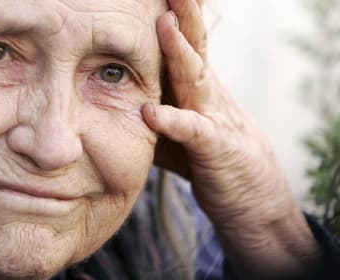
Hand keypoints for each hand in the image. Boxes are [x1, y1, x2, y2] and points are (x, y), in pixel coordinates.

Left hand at [142, 0, 317, 278]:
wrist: (247, 192)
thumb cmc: (202, 154)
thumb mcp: (172, 124)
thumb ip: (147, 106)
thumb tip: (103, 99)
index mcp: (193, 83)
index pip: (182, 41)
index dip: (172, 13)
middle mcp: (205, 91)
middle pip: (193, 45)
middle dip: (182, 12)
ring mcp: (212, 115)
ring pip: (195, 77)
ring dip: (179, 51)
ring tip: (162, 24)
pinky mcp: (214, 147)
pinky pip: (191, 131)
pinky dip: (171, 121)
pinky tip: (150, 112)